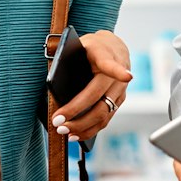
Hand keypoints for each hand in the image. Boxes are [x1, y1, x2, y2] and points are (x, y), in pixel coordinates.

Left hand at [53, 31, 132, 145]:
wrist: (113, 47)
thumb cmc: (90, 48)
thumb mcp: (78, 45)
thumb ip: (67, 59)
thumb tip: (53, 85)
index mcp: (105, 54)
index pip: (111, 63)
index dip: (118, 71)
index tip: (127, 76)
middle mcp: (117, 74)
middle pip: (98, 97)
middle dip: (77, 112)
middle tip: (57, 123)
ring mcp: (121, 89)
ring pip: (104, 112)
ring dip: (83, 125)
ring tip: (64, 132)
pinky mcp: (120, 100)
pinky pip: (106, 118)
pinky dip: (90, 129)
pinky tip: (76, 135)